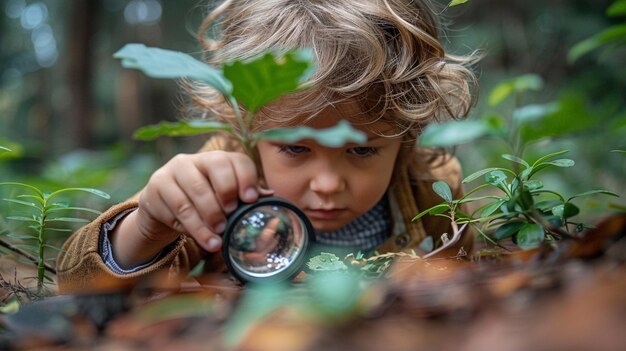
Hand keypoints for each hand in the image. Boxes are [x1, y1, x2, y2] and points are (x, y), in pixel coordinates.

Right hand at [111, 151, 271, 267]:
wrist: (162, 208)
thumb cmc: (201, 203)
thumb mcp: (222, 200)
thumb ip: (243, 197)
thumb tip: (270, 197)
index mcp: (216, 159)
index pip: (235, 159)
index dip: (246, 177)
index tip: (250, 199)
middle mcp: (194, 159)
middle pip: (214, 167)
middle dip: (225, 195)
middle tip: (229, 220)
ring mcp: (172, 171)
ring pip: (193, 193)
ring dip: (208, 219)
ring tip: (217, 239)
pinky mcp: (155, 187)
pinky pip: (176, 208)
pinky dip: (193, 228)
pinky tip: (204, 239)